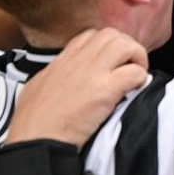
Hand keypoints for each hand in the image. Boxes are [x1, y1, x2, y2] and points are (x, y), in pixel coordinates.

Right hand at [5, 29, 147, 148]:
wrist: (36, 140)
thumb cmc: (33, 119)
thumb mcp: (38, 85)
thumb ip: (54, 73)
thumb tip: (63, 73)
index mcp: (64, 58)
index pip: (90, 35)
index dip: (106, 44)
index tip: (110, 59)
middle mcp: (80, 59)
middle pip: (112, 35)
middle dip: (125, 46)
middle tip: (127, 66)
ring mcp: (94, 72)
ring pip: (126, 46)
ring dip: (137, 58)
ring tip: (135, 74)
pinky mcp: (106, 89)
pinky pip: (135, 72)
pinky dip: (140, 78)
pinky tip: (135, 89)